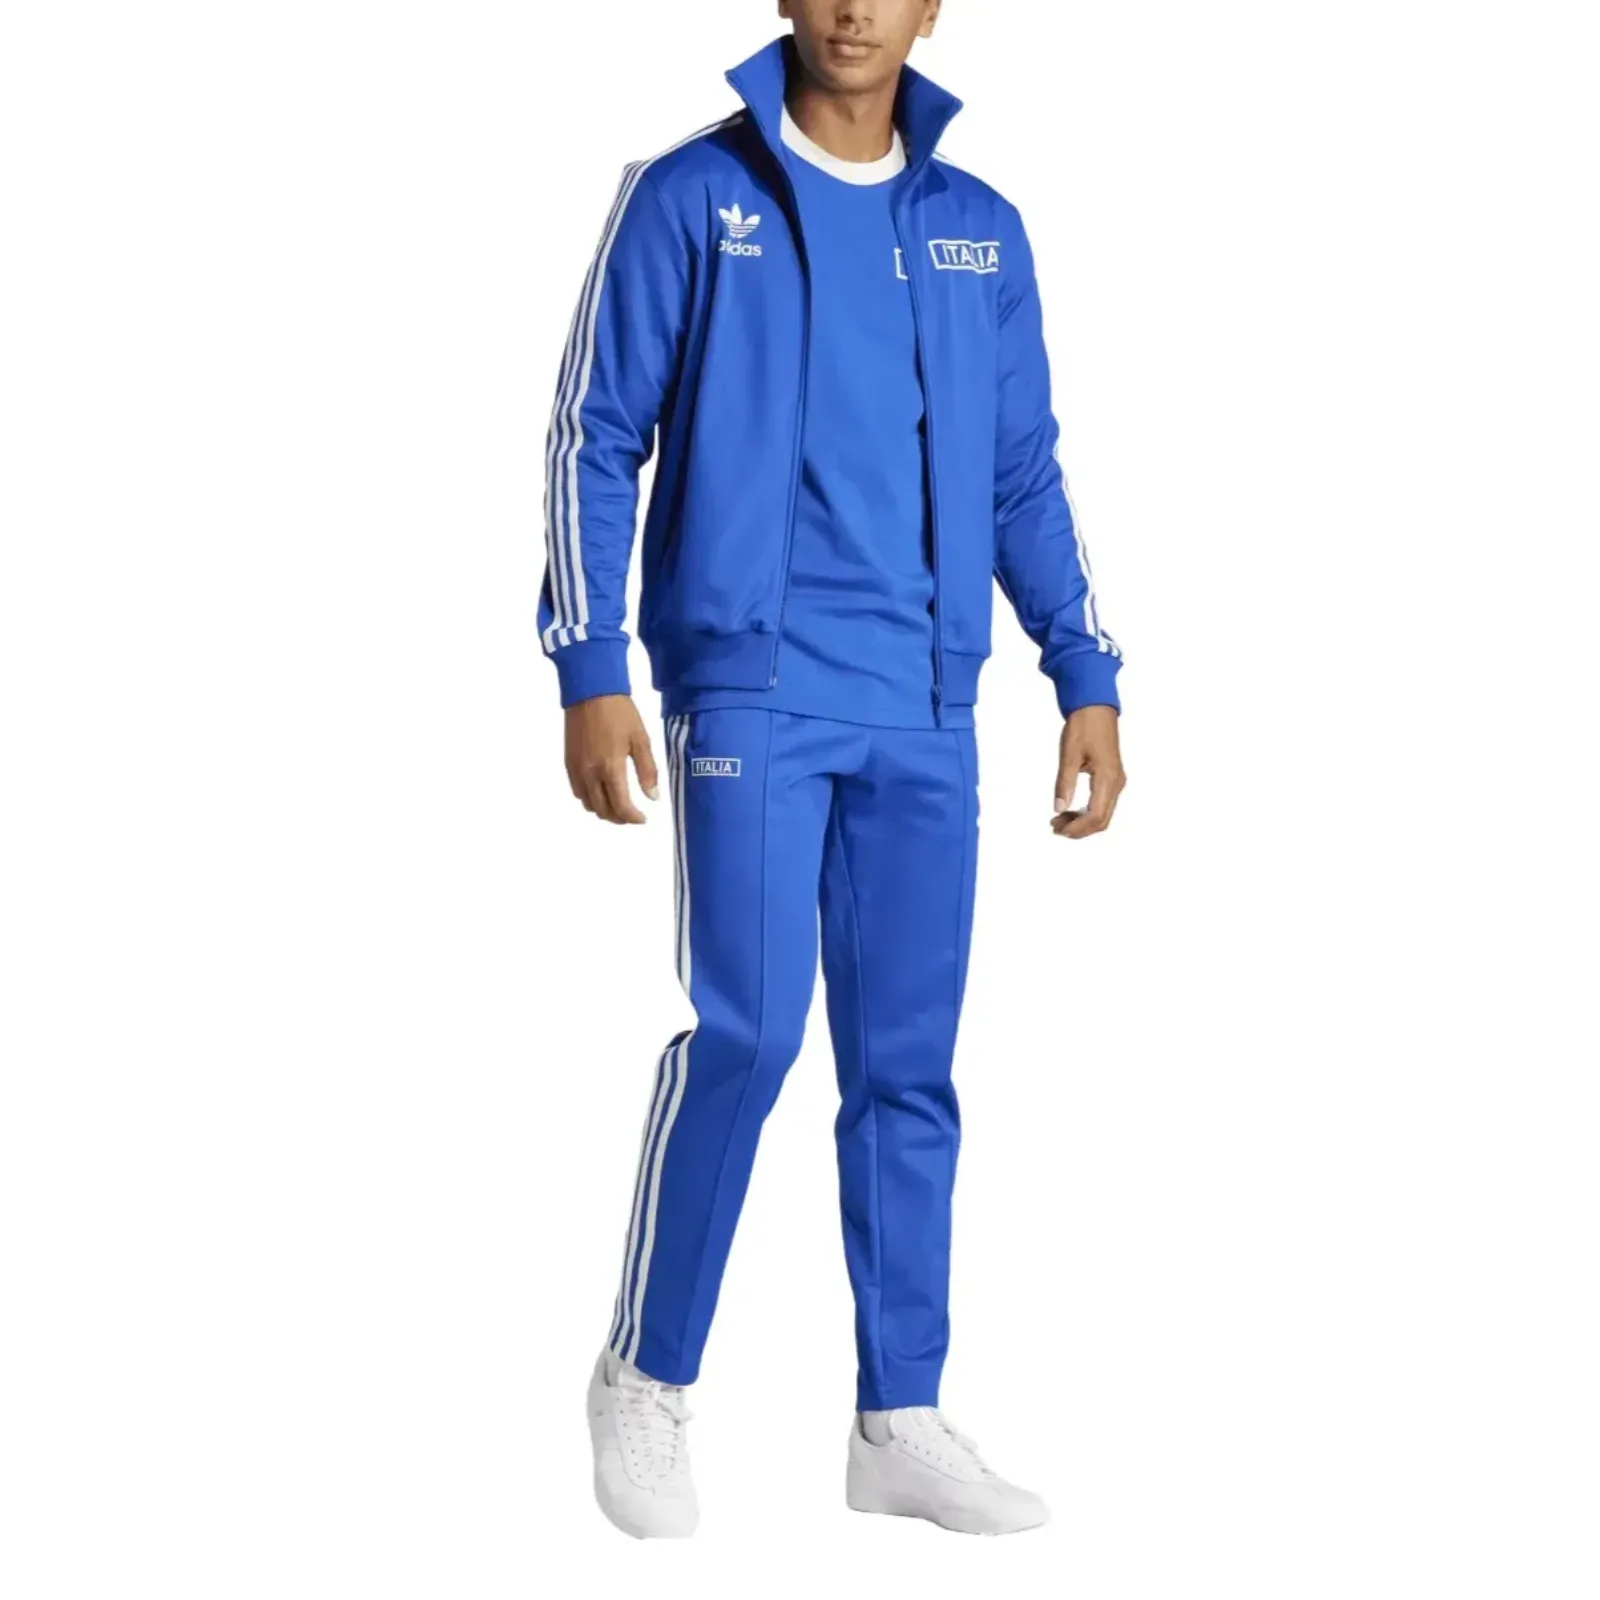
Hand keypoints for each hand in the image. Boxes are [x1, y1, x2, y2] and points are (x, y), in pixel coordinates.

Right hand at [565, 695, 659, 824]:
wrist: (590, 692)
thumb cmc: (620, 713)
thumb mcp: (641, 740)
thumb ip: (647, 771)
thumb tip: (652, 797)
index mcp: (610, 768)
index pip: (621, 806)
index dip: (632, 818)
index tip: (643, 819)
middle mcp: (590, 774)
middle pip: (602, 810)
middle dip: (619, 818)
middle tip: (632, 815)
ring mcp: (576, 769)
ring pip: (588, 804)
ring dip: (603, 810)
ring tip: (617, 806)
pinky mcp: (568, 763)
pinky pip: (577, 791)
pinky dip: (590, 799)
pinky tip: (600, 792)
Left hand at [1053, 705, 1125, 838]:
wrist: (1096, 707)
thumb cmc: (1084, 726)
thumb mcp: (1069, 754)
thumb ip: (1064, 783)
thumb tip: (1059, 808)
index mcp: (1107, 778)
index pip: (1096, 816)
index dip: (1078, 828)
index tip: (1058, 829)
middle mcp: (1116, 783)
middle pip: (1102, 820)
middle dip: (1079, 829)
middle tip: (1055, 827)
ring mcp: (1116, 781)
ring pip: (1103, 814)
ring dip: (1082, 822)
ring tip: (1059, 819)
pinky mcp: (1112, 777)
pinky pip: (1103, 804)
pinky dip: (1087, 812)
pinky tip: (1071, 810)